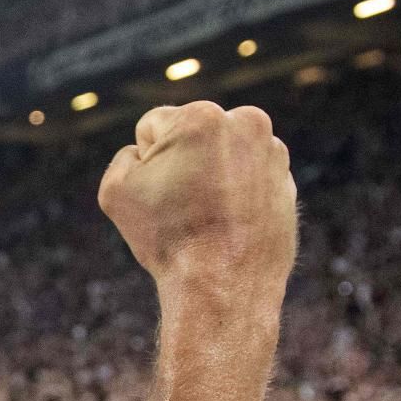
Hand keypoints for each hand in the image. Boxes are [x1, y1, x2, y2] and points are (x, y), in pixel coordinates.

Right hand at [98, 101, 296, 311]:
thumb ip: (124, 158)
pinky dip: (233, 194)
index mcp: (201, 116)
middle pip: (191, 135)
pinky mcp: (285, 179)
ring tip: (204, 217)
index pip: (152, 127)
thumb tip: (142, 154)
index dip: (143, 164)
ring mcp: (271, 151)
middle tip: (181, 205)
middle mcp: (245, 122)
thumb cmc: (168, 236)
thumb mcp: (115, 191)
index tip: (156, 194)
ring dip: (208, 177)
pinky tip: (225, 224)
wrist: (224, 283)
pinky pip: (246, 178)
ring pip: (220, 155)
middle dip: (181, 163)